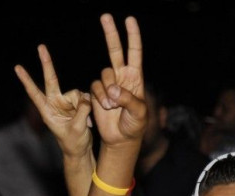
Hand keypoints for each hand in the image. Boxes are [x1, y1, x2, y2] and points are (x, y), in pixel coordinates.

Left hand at [15, 45, 92, 158]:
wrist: (80, 150)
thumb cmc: (73, 144)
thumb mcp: (77, 128)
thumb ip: (82, 111)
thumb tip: (86, 96)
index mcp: (47, 111)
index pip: (35, 93)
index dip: (27, 80)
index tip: (18, 68)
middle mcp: (55, 103)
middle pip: (51, 80)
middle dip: (47, 63)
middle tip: (41, 46)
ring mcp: (66, 103)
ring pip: (77, 93)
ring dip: (83, 106)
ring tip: (85, 122)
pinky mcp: (77, 104)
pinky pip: (85, 97)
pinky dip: (89, 107)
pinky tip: (89, 121)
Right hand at [90, 14, 146, 147]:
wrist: (121, 138)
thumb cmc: (135, 125)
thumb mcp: (139, 113)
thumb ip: (128, 100)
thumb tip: (113, 90)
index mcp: (136, 77)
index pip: (135, 52)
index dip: (133, 36)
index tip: (129, 20)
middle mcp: (122, 77)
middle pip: (115, 50)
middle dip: (111, 33)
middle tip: (105, 16)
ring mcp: (109, 84)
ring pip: (103, 74)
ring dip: (107, 90)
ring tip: (113, 106)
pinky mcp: (97, 93)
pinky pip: (95, 87)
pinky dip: (100, 97)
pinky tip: (106, 108)